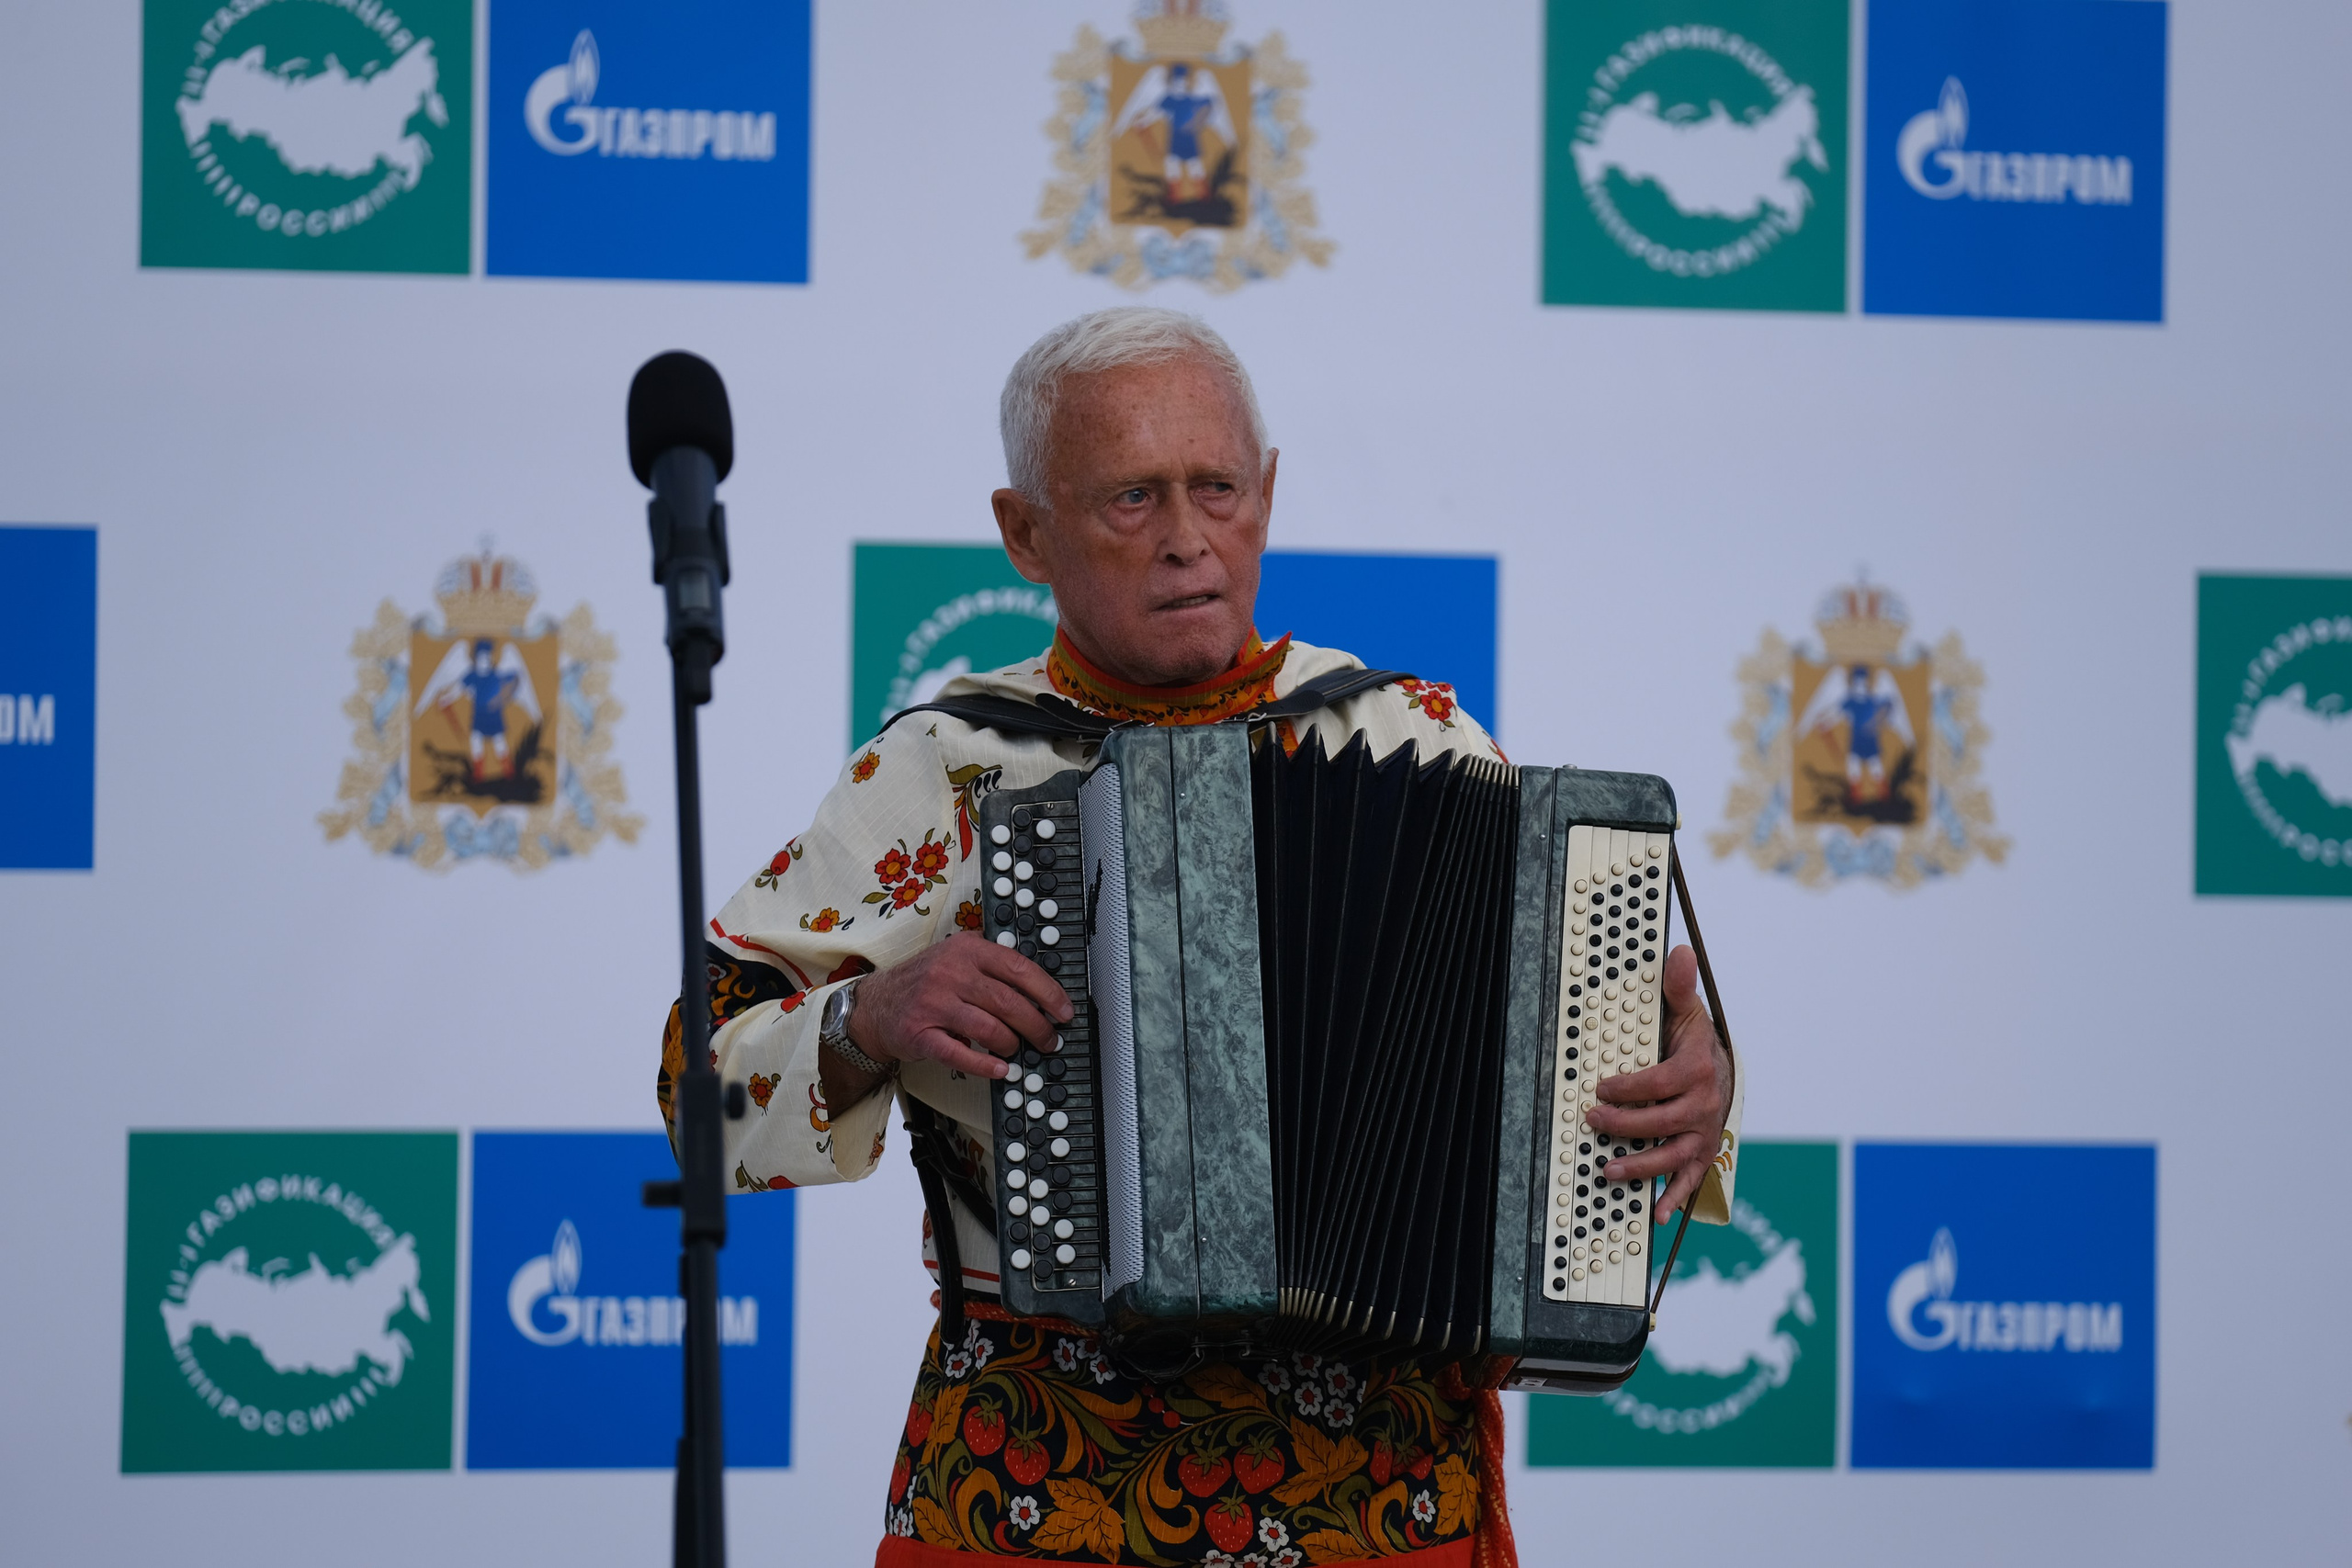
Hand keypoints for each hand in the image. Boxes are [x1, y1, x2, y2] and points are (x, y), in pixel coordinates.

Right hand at [845, 932, 1072, 1081]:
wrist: (876, 1004)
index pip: (1018, 968)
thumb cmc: (925, 981)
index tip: (1064, 1011)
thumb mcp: (956, 956)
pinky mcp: (920, 1034)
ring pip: (988, 1028)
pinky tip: (1000, 1070)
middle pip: (1008, 1002)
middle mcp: (950, 973)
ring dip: (1012, 1045)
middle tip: (1048, 1040)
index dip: (1048, 992)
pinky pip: (960, 1054)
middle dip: (1036, 1026)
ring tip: (1019, 1051)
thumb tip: (1041, 988)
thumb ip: (992, 963)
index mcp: (966, 949)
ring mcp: (933, 1003)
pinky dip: (985, 1066)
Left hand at [1586, 944, 1732, 1221]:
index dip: (1627, 1089)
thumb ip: (1678, 987)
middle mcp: (1705, 1106)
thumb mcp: (1686, 1011)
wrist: (1722, 1069)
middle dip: (1624, 1125)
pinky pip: (1690, 1180)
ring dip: (1641, 1167)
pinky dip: (1673, 1199)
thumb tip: (1678, 952)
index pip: (1659, 1083)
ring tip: (1608, 1170)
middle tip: (1592, 1122)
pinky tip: (1655, 1215)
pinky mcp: (1703, 1153)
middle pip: (1661, 1123)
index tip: (1601, 1089)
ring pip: (1672, 1155)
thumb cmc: (1694, 1041)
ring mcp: (1704, 1133)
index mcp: (1697, 1071)